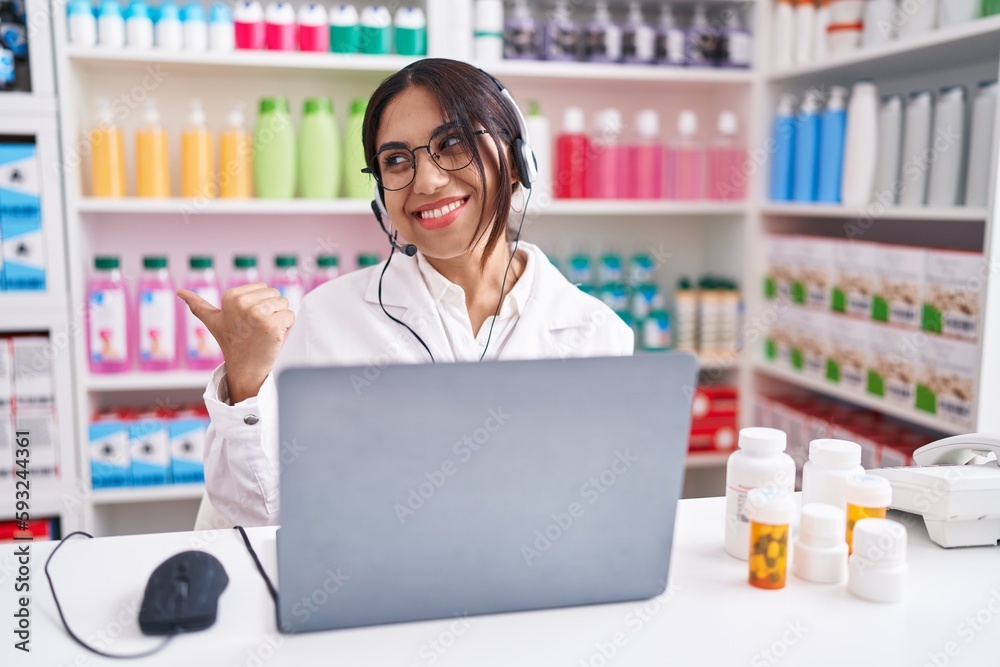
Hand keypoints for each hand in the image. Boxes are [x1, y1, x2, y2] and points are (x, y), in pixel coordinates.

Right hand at [177, 283, 293, 401]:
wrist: (244, 369)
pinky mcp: (272, 325)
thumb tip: (180, 292)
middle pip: (276, 295)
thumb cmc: (231, 343)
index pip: (264, 288)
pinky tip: (274, 338)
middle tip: (258, 329)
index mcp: (231, 296)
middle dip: (272, 311)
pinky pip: (291, 316)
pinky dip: (288, 328)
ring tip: (265, 333)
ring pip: (285, 305)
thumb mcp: (213, 321)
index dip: (262, 305)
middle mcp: (243, 303)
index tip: (249, 321)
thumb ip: (198, 305)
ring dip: (280, 319)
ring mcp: (257, 314)